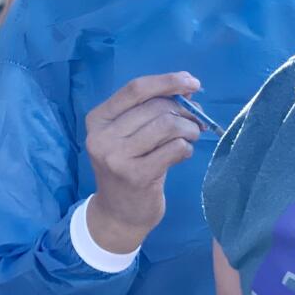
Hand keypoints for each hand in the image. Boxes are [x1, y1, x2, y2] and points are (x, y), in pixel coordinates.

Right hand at [85, 72, 203, 253]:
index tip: (193, 82)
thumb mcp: (132, 135)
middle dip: (185, 110)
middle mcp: (102, 136)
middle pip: (156, 107)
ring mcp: (117, 157)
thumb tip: (187, 88)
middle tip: (196, 121)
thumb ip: (152, 110)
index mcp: (98, 118)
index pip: (136, 88)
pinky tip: (183, 154)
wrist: (118, 213)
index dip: (167, 81)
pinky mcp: (137, 175)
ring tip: (191, 137)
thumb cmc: (129, 167)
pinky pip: (175, 148)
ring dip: (189, 129)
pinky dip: (186, 148)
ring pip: (168, 125)